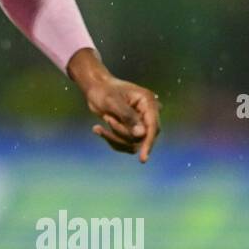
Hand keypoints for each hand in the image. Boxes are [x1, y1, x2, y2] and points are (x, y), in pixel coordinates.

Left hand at [67, 48, 161, 162]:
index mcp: (148, 102)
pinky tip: (97, 128)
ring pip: (133, 143)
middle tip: (107, 118)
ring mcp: (140, 123)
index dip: (149, 143)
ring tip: (105, 117)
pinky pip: (125, 144)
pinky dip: (111, 139)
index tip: (143, 159)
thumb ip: (128, 117)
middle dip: (122, 133)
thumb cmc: (103, 91)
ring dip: (115, 135)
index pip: (153, 127)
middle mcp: (148, 113)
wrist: (96, 88)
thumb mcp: (112, 101)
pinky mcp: (131, 130)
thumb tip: (142, 135)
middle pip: (143, 137)